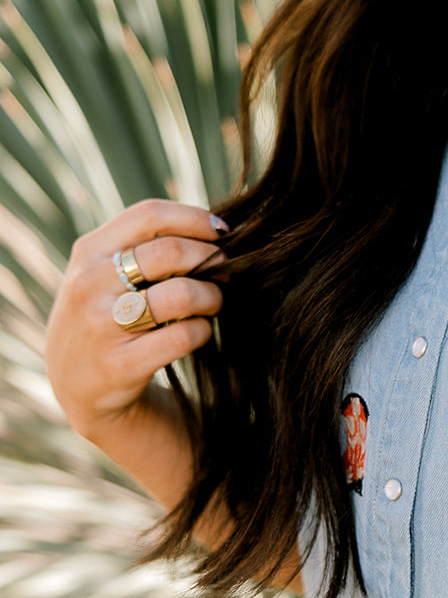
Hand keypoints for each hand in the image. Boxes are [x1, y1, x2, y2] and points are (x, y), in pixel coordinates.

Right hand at [45, 198, 227, 440]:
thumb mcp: (102, 273)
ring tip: (213, 302)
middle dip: (210, 259)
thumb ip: (141, 246)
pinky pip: (183, 336)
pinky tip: (199, 331)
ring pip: (181, 294)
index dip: (194, 218)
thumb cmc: (103, 315)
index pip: (149, 214)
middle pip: (171, 251)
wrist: (73, 383)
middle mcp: (90, 283)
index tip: (221, 232)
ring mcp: (102, 325)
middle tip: (224, 272)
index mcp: (89, 251)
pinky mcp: (121, 364)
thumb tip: (212, 229)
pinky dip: (203, 331)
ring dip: (212, 296)